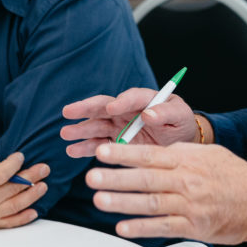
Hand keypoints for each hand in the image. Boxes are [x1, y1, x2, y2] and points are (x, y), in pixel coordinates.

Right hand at [0, 150, 49, 228]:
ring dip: (32, 195)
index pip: (1, 174)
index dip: (14, 164)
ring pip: (15, 205)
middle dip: (31, 177)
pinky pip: (9, 223)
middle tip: (45, 168)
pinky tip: (35, 210)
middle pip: (12, 188)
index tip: (21, 156)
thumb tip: (3, 163)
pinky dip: (23, 218)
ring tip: (44, 185)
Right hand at [60, 88, 199, 155]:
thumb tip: (149, 114)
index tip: (112, 107)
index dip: (122, 101)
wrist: (180, 141)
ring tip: (65, 133)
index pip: (132, 97)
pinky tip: (72, 150)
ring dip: (81, 129)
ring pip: (97, 125)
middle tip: (68, 111)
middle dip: (86, 109)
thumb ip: (167, 113)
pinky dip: (86, 147)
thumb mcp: (180, 116)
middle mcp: (128, 110)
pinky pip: (99, 143)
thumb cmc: (181, 124)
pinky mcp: (116, 142)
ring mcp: (120, 125)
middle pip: (104, 106)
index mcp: (146, 99)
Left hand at [87, 142, 246, 243]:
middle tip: (93, 176)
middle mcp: (187, 181)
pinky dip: (142, 228)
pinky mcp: (195, 227)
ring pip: (151, 202)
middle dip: (116, 177)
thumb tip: (155, 154)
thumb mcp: (210, 155)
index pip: (150, 155)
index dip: (124, 153)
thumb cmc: (237, 177)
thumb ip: (182, 154)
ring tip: (100, 200)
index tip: (102, 152)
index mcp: (189, 160)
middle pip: (146, 178)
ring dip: (123, 202)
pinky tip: (124, 227)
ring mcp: (190, 205)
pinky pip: (164, 227)